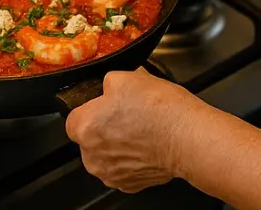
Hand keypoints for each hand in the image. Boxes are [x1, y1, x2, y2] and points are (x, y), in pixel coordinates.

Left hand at [64, 68, 200, 192]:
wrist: (186, 137)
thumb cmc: (159, 110)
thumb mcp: (126, 77)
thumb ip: (107, 83)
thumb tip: (108, 86)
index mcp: (84, 127)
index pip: (74, 116)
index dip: (92, 106)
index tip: (106, 104)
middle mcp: (92, 156)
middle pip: (90, 137)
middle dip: (105, 126)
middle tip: (128, 113)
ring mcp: (110, 173)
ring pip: (106, 154)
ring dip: (118, 143)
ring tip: (141, 128)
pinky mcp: (129, 184)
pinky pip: (123, 168)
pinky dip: (132, 158)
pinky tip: (147, 143)